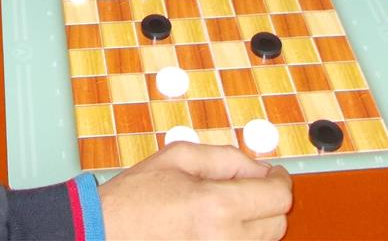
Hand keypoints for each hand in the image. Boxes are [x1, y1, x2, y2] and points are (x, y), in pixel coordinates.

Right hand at [99, 142, 292, 239]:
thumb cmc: (136, 196)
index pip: (277, 197)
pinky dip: (238, 237)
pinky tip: (217, 225)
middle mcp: (223, 239)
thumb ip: (227, 157)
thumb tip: (260, 168)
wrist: (106, 230)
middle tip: (247, 188)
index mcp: (216, 206)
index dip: (280, 180)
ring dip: (254, 223)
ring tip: (223, 208)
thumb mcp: (180, 156)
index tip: (275, 174)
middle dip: (267, 201)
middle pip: (276, 223)